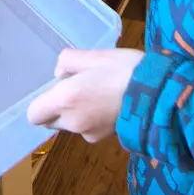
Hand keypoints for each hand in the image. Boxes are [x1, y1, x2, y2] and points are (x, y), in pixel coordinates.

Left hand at [27, 48, 143, 142]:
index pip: (34, 115)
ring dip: (77, 113)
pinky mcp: (104, 139)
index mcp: (65, 99)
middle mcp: (72, 121)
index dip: (41, 103)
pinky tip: (111, 104)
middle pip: (52, 121)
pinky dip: (93, 119)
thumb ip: (69, 61)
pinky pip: (88, 129)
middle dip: (59, 107)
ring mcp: (88, 133)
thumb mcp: (95, 55)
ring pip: (71, 125)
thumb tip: (59, 73)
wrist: (159, 95)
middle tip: (80, 87)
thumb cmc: (125, 69)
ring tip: (101, 93)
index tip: (58, 89)